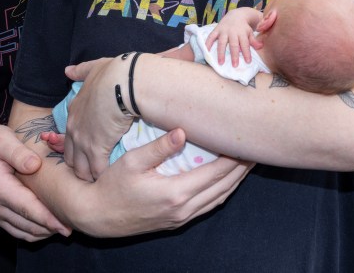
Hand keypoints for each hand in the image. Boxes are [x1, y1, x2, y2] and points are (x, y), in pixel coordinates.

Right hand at [0, 124, 70, 240]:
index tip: (67, 224)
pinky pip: (16, 230)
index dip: (48, 219)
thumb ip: (18, 152)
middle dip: (52, 228)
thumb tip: (35, 165)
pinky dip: (33, 232)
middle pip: (28, 225)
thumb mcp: (0, 138)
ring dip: (44, 232)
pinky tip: (49, 227)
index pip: (28, 209)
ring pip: (23, 232)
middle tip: (76, 223)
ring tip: (66, 226)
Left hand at [62, 55, 135, 180]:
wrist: (123, 82)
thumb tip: (67, 70)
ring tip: (100, 183)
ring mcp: (83, 140)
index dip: (77, 145)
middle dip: (80, 165)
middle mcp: (74, 128)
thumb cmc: (113, 73)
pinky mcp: (97, 149)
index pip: (69, 136)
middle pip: (70, 156)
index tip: (86, 151)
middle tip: (91, 172)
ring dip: (89, 174)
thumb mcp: (94, 69)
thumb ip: (81, 71)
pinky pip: (97, 170)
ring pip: (80, 167)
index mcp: (74, 111)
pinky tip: (111, 180)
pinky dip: (103, 176)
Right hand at [76, 129, 253, 236]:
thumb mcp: (131, 162)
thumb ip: (159, 147)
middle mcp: (183, 209)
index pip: (216, 173)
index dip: (234, 157)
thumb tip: (182, 131)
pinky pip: (208, 206)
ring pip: (219, 199)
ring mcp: (181, 218)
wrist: (96, 216)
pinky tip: (226, 181)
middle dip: (242, 168)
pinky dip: (222, 192)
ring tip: (247, 162)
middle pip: (223, 187)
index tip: (246, 140)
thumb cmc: (111, 185)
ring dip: (235, 181)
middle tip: (256, 149)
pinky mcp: (176, 221)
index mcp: (176, 193)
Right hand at [206, 8, 261, 65]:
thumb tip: (261, 47)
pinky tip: (206, 51)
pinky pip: (211, 37)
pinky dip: (208, 43)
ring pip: (222, 42)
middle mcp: (233, 32)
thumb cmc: (244, 27)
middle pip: (233, 45)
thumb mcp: (250, 32)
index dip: (247, 53)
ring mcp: (223, 31)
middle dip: (234, 55)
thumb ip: (254, 41)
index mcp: (242, 33)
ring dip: (221, 53)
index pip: (245, 44)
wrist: (236, 14)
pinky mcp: (216, 30)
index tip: (248, 62)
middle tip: (235, 65)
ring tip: (220, 63)